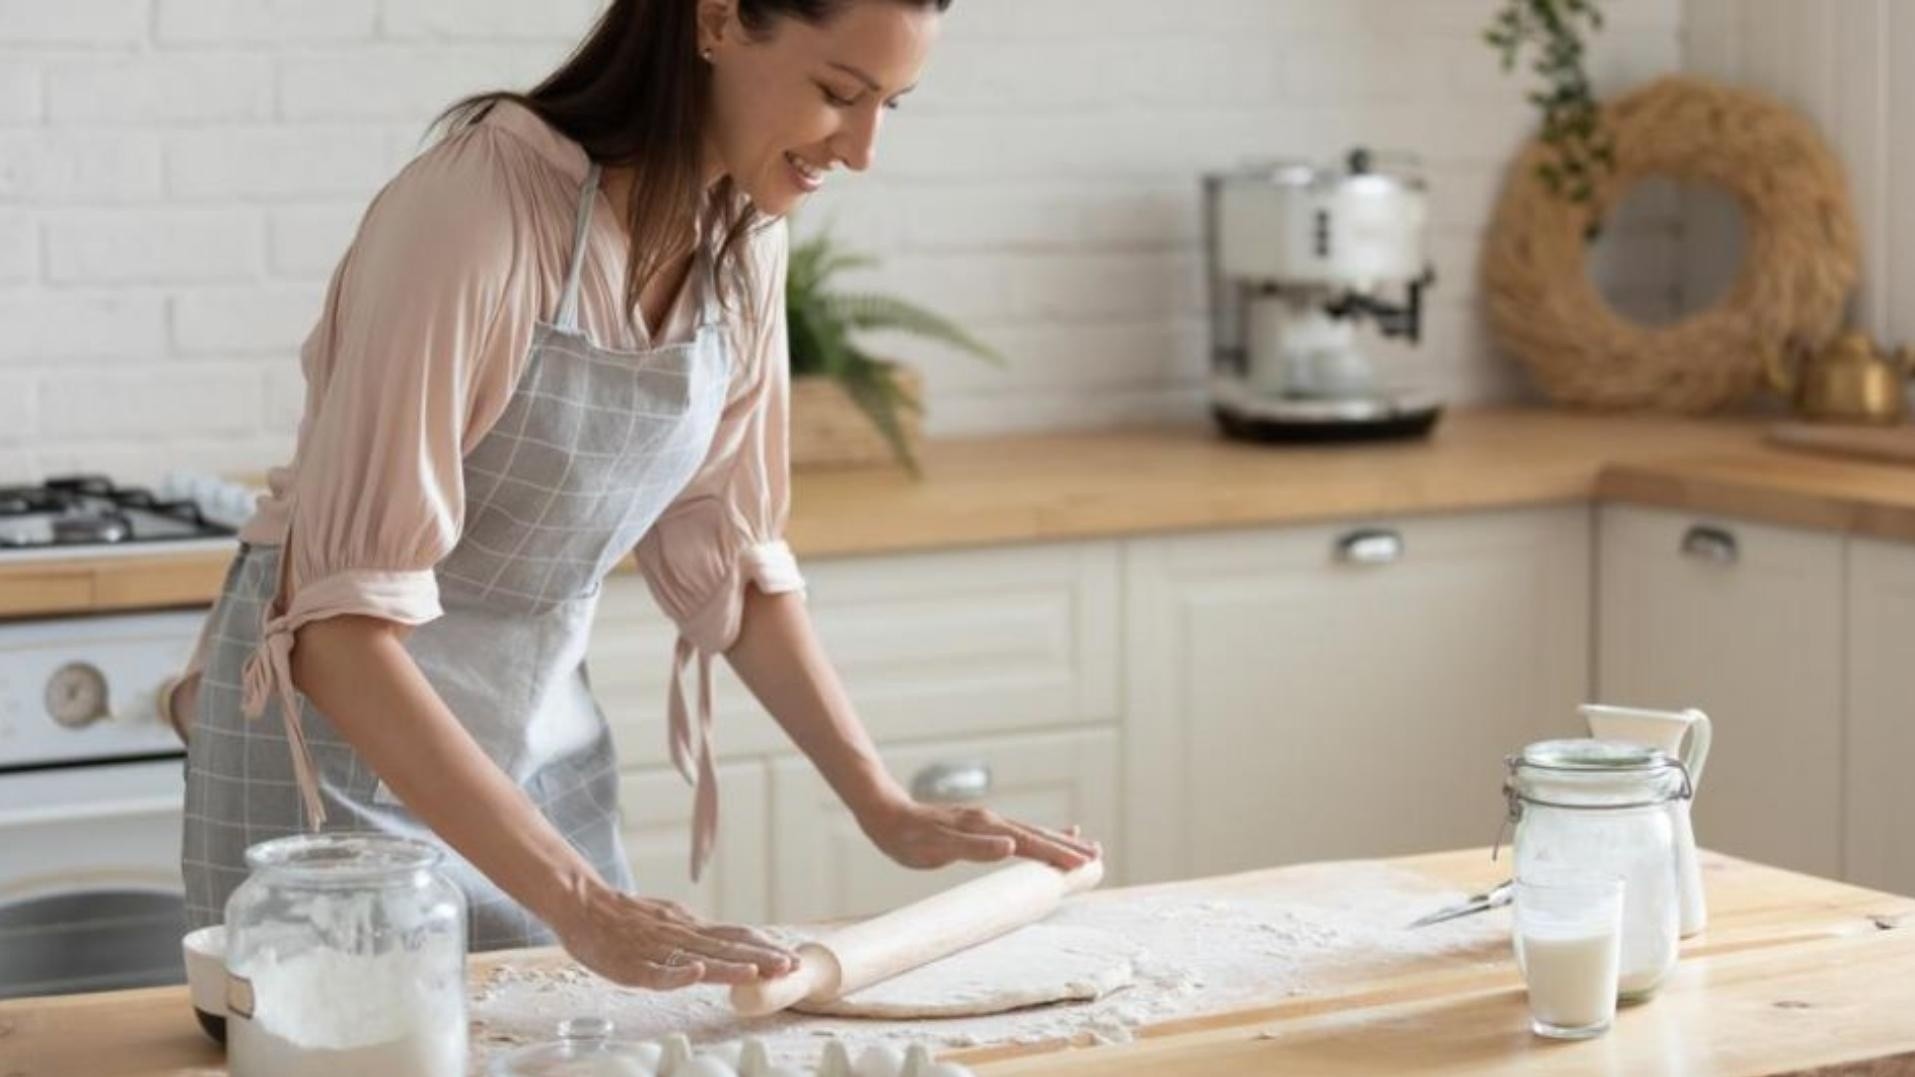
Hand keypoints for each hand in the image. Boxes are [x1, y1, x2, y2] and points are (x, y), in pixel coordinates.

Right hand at [552, 884, 796, 989]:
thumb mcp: (669, 918)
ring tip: (758, 972)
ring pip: (698, 957)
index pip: (734, 935)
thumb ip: (695, 932)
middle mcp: (680, 934)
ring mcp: (657, 948)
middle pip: (726, 946)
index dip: (763, 946)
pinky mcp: (631, 963)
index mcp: (689, 926)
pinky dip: (677, 973)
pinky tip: (697, 974)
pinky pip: (656, 971)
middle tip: (791, 965)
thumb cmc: (624, 916)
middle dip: (760, 957)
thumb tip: (727, 941)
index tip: (791, 957)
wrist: (582, 902)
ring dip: (730, 966)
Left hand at [858, 797, 1100, 872]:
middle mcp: (991, 822)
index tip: (1084, 863)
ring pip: (1032, 832)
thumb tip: (1012, 846)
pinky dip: (1041, 835)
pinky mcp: (981, 827)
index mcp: (986, 828)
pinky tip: (1049, 837)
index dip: (1057, 854)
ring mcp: (987, 823)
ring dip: (1059, 841)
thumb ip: (974, 847)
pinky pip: (1019, 831)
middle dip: (1067, 847)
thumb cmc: (907, 837)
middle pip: (1038, 835)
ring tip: (1086, 847)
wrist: (886, 814)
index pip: (1030, 843)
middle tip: (1098, 856)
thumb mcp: (936, 846)